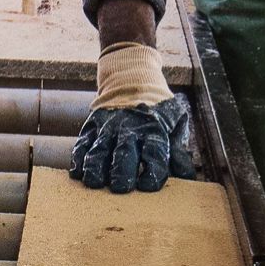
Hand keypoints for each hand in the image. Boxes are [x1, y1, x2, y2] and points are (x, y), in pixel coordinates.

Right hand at [70, 42, 194, 192]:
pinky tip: (79, 173)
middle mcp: (129, 128)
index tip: (147, 186)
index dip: (151, 173)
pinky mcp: (92, 125)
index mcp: (154, 129)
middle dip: (121, 175)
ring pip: (98, 151)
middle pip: (123, 155)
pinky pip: (82, 144)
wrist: (132, 77)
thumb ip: (178, 150)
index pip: (154, 155)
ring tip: (95, 183)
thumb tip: (186, 176)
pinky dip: (79, 160)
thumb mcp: (175, 122)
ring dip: (96, 169)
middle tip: (119, 188)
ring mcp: (108, 126)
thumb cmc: (158, 108)